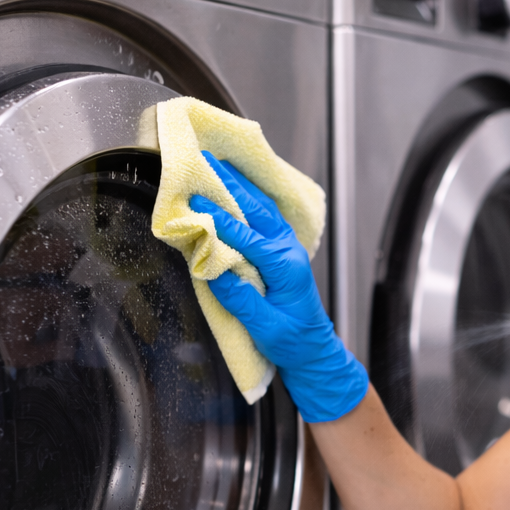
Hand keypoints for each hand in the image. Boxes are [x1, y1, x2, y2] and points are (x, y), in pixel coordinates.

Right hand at [190, 151, 366, 422]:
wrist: (315, 351)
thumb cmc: (292, 342)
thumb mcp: (265, 328)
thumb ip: (241, 299)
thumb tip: (212, 269)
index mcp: (286, 267)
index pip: (247, 236)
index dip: (219, 219)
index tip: (195, 201)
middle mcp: (289, 250)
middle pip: (257, 209)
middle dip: (231, 183)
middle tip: (206, 158)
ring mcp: (288, 247)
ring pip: (262, 208)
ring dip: (239, 185)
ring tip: (217, 163)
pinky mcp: (282, 250)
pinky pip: (264, 217)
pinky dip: (248, 198)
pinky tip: (234, 186)